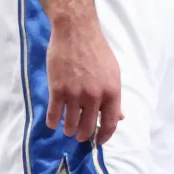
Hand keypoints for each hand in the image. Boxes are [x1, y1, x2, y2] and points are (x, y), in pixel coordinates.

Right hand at [45, 12, 121, 144]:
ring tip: (67, 129)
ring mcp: (75, 94)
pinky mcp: (57, 90)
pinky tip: (53, 122)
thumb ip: (114, 97)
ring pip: (70, 125)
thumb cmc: (97, 50)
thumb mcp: (113, 73)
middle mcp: (94, 96)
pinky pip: (54, 115)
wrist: (76, 32)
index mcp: (112, 92)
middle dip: (83, 135)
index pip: (110, 124)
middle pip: (88, 128)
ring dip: (68, 130)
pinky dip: (53, 122)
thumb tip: (120, 117)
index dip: (104, 136)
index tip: (98, 142)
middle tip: (79, 136)